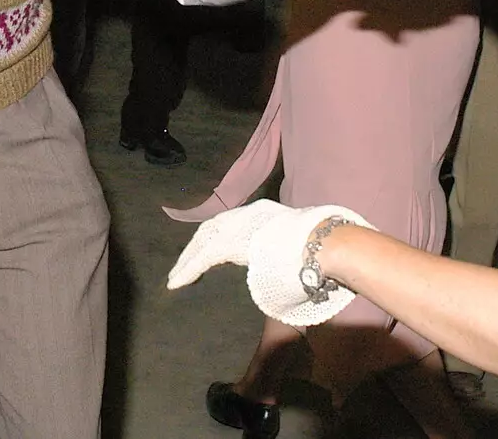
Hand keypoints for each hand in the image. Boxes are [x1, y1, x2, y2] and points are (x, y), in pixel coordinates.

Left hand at [171, 199, 373, 326]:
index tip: (206, 250)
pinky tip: (177, 283)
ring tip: (176, 278)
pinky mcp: (229, 243)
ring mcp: (237, 226)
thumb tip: (291, 269)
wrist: (321, 244)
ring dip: (187, 261)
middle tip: (184, 266)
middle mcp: (246, 214)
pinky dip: (188, 270)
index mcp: (263, 214)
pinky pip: (202, 258)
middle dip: (195, 248)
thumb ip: (286, 253)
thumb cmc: (319, 250)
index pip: (231, 222)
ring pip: (202, 243)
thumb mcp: (299, 247)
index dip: (216, 237)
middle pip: (211, 229)